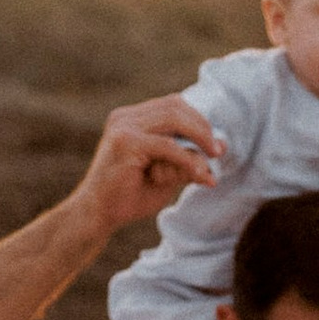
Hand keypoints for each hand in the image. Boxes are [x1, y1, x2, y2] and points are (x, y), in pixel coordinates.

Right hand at [76, 94, 223, 234]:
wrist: (97, 214)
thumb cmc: (129, 197)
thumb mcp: (166, 175)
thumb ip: (188, 159)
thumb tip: (221, 148)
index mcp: (131, 119)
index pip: (172, 104)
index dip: (198, 119)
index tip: (214, 143)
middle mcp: (125, 117)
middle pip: (175, 105)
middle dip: (202, 126)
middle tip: (217, 151)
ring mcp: (123, 126)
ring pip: (173, 119)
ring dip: (198, 137)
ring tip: (213, 158)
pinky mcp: (125, 143)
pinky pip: (167, 145)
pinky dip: (187, 159)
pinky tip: (200, 173)